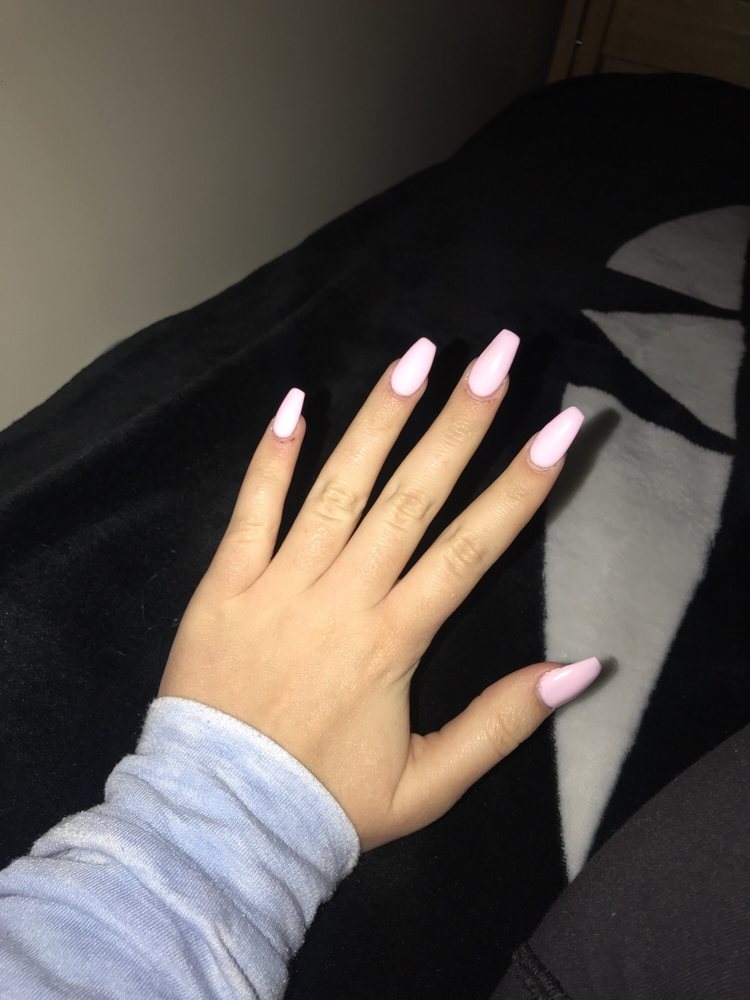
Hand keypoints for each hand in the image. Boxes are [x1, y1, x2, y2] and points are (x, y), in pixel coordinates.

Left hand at [158, 332, 599, 850]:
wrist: (219, 824)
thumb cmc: (328, 803)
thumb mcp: (431, 783)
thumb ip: (504, 723)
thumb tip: (581, 667)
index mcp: (395, 638)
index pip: (472, 546)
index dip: (521, 485)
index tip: (560, 427)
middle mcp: (343, 595)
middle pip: (413, 494)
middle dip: (461, 420)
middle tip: (496, 354)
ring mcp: (278, 583)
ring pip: (338, 487)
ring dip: (379, 419)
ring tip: (418, 355)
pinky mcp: (224, 584)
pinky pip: (250, 510)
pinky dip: (272, 457)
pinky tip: (296, 402)